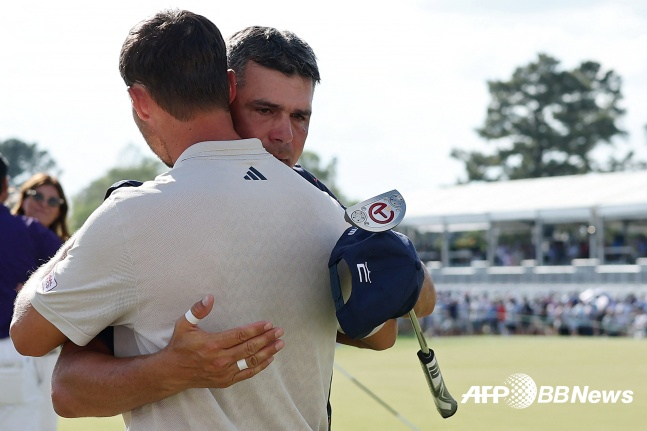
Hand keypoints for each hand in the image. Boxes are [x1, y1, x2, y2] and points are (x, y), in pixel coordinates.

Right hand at [157, 295, 284, 390]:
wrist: (172, 372)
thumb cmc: (180, 346)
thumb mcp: (184, 325)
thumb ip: (197, 311)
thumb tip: (209, 297)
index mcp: (212, 343)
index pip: (240, 335)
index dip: (256, 329)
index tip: (268, 323)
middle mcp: (220, 359)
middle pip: (249, 347)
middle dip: (267, 338)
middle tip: (280, 331)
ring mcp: (224, 372)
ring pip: (251, 361)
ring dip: (268, 352)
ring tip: (280, 343)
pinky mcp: (226, 380)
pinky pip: (247, 373)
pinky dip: (260, 366)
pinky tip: (270, 358)